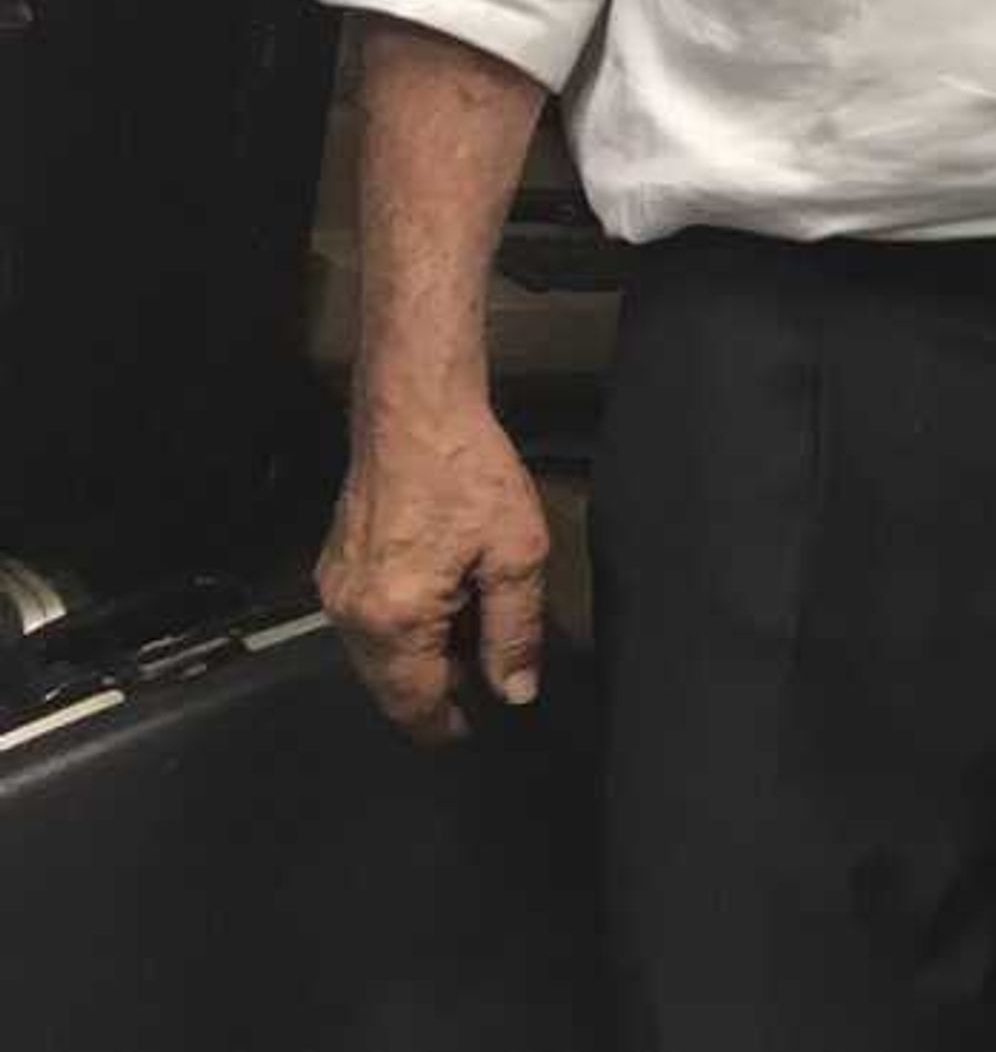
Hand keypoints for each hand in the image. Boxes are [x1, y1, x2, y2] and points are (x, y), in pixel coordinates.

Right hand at [318, 393, 550, 744]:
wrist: (416, 412)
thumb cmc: (470, 474)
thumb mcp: (516, 554)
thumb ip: (514, 631)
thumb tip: (513, 692)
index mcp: (394, 619)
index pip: (412, 704)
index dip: (445, 726)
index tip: (474, 730)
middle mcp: (351, 614)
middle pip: (387, 687)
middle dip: (433, 693)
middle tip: (481, 680)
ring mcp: (334, 590)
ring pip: (373, 657)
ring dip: (416, 661)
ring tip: (469, 635)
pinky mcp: (333, 568)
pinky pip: (364, 624)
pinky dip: (399, 630)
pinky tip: (440, 604)